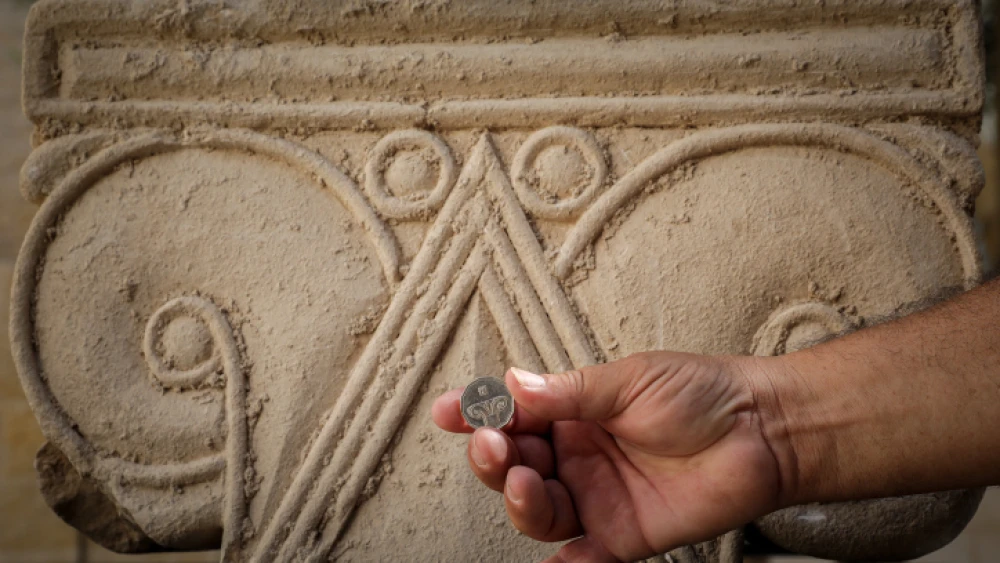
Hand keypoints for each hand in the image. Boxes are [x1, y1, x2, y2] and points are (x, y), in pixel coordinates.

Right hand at [431, 352, 791, 561]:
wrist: (765, 429)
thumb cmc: (704, 393)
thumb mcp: (630, 380)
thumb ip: (569, 392)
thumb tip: (513, 386)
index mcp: (574, 412)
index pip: (513, 416)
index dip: (478, 413)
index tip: (451, 411)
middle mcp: (579, 456)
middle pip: (515, 466)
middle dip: (493, 457)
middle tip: (494, 443)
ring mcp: (598, 497)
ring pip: (539, 511)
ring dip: (520, 499)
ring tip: (526, 481)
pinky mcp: (624, 534)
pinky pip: (584, 556)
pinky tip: (556, 560)